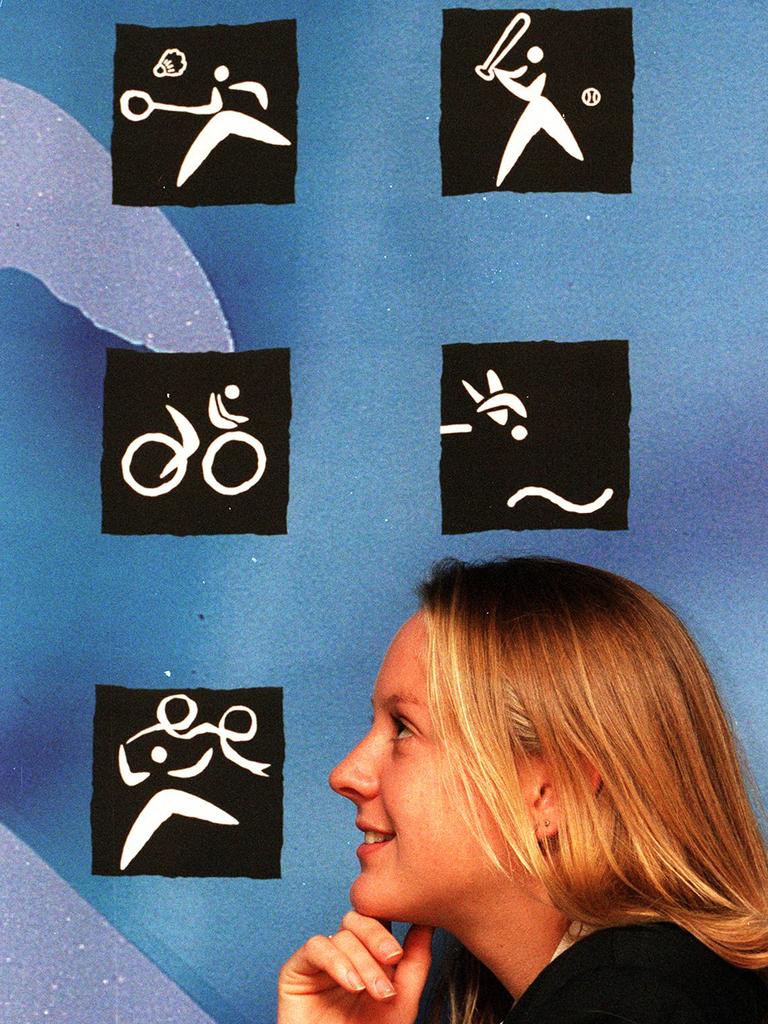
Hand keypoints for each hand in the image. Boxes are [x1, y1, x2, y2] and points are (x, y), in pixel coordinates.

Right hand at [278, 911, 432, 1023]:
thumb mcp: (402, 1001)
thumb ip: (415, 962)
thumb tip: (427, 922)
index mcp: (367, 956)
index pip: (379, 920)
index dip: (392, 921)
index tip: (408, 937)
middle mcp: (343, 954)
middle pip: (358, 919)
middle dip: (378, 936)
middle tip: (393, 958)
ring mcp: (319, 961)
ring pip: (341, 935)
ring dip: (362, 960)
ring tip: (372, 991)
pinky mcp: (295, 971)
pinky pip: (315, 947)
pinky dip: (336, 962)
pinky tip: (351, 985)